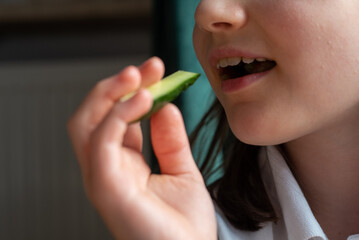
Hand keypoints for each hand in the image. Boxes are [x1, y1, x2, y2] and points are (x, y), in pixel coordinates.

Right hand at [67, 57, 216, 239]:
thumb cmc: (185, 225)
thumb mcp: (181, 171)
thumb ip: (170, 140)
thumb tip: (166, 106)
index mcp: (123, 164)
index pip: (116, 119)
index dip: (133, 91)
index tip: (156, 70)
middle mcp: (108, 169)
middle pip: (93, 116)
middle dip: (117, 87)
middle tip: (147, 68)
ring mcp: (103, 178)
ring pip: (86, 124)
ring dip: (111, 94)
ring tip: (139, 77)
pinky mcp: (107, 187)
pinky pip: (101, 142)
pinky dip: (117, 115)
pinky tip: (144, 100)